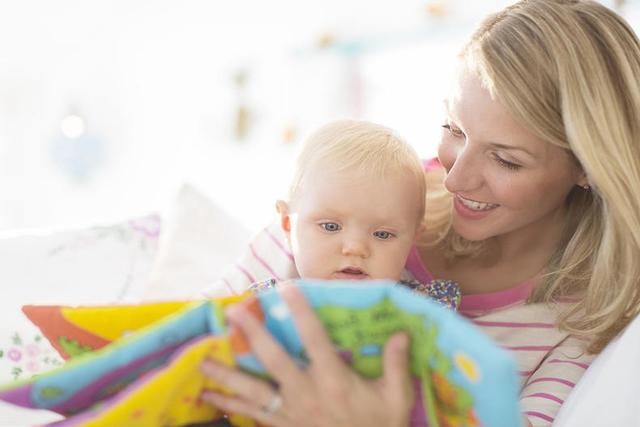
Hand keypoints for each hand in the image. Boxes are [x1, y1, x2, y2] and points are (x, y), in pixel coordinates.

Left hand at [200, 284, 414, 426]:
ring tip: (203, 360)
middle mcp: (306, 393)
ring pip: (252, 391)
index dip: (300, 311)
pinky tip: (209, 397)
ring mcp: (290, 413)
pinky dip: (229, 406)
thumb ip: (396, 364)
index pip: (314, 339)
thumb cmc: (380, 426)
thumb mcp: (396, 397)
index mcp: (333, 381)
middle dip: (252, 335)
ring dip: (227, 374)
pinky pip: (251, 415)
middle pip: (273, 360)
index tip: (285, 287)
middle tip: (233, 313)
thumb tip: (400, 332)